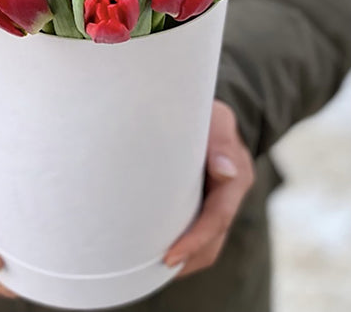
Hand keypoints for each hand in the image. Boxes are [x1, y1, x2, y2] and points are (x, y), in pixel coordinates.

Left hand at [163, 100, 254, 275]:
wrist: (212, 117)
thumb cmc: (209, 117)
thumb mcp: (216, 120)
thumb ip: (221, 142)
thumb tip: (225, 170)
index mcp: (235, 178)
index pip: (217, 218)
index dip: (195, 240)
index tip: (170, 256)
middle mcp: (230, 195)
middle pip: (213, 239)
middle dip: (188, 258)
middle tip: (153, 270)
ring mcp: (220, 201)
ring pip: (208, 242)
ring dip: (186, 256)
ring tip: (151, 268)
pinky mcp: (208, 203)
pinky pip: (200, 231)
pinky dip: (184, 244)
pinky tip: (159, 247)